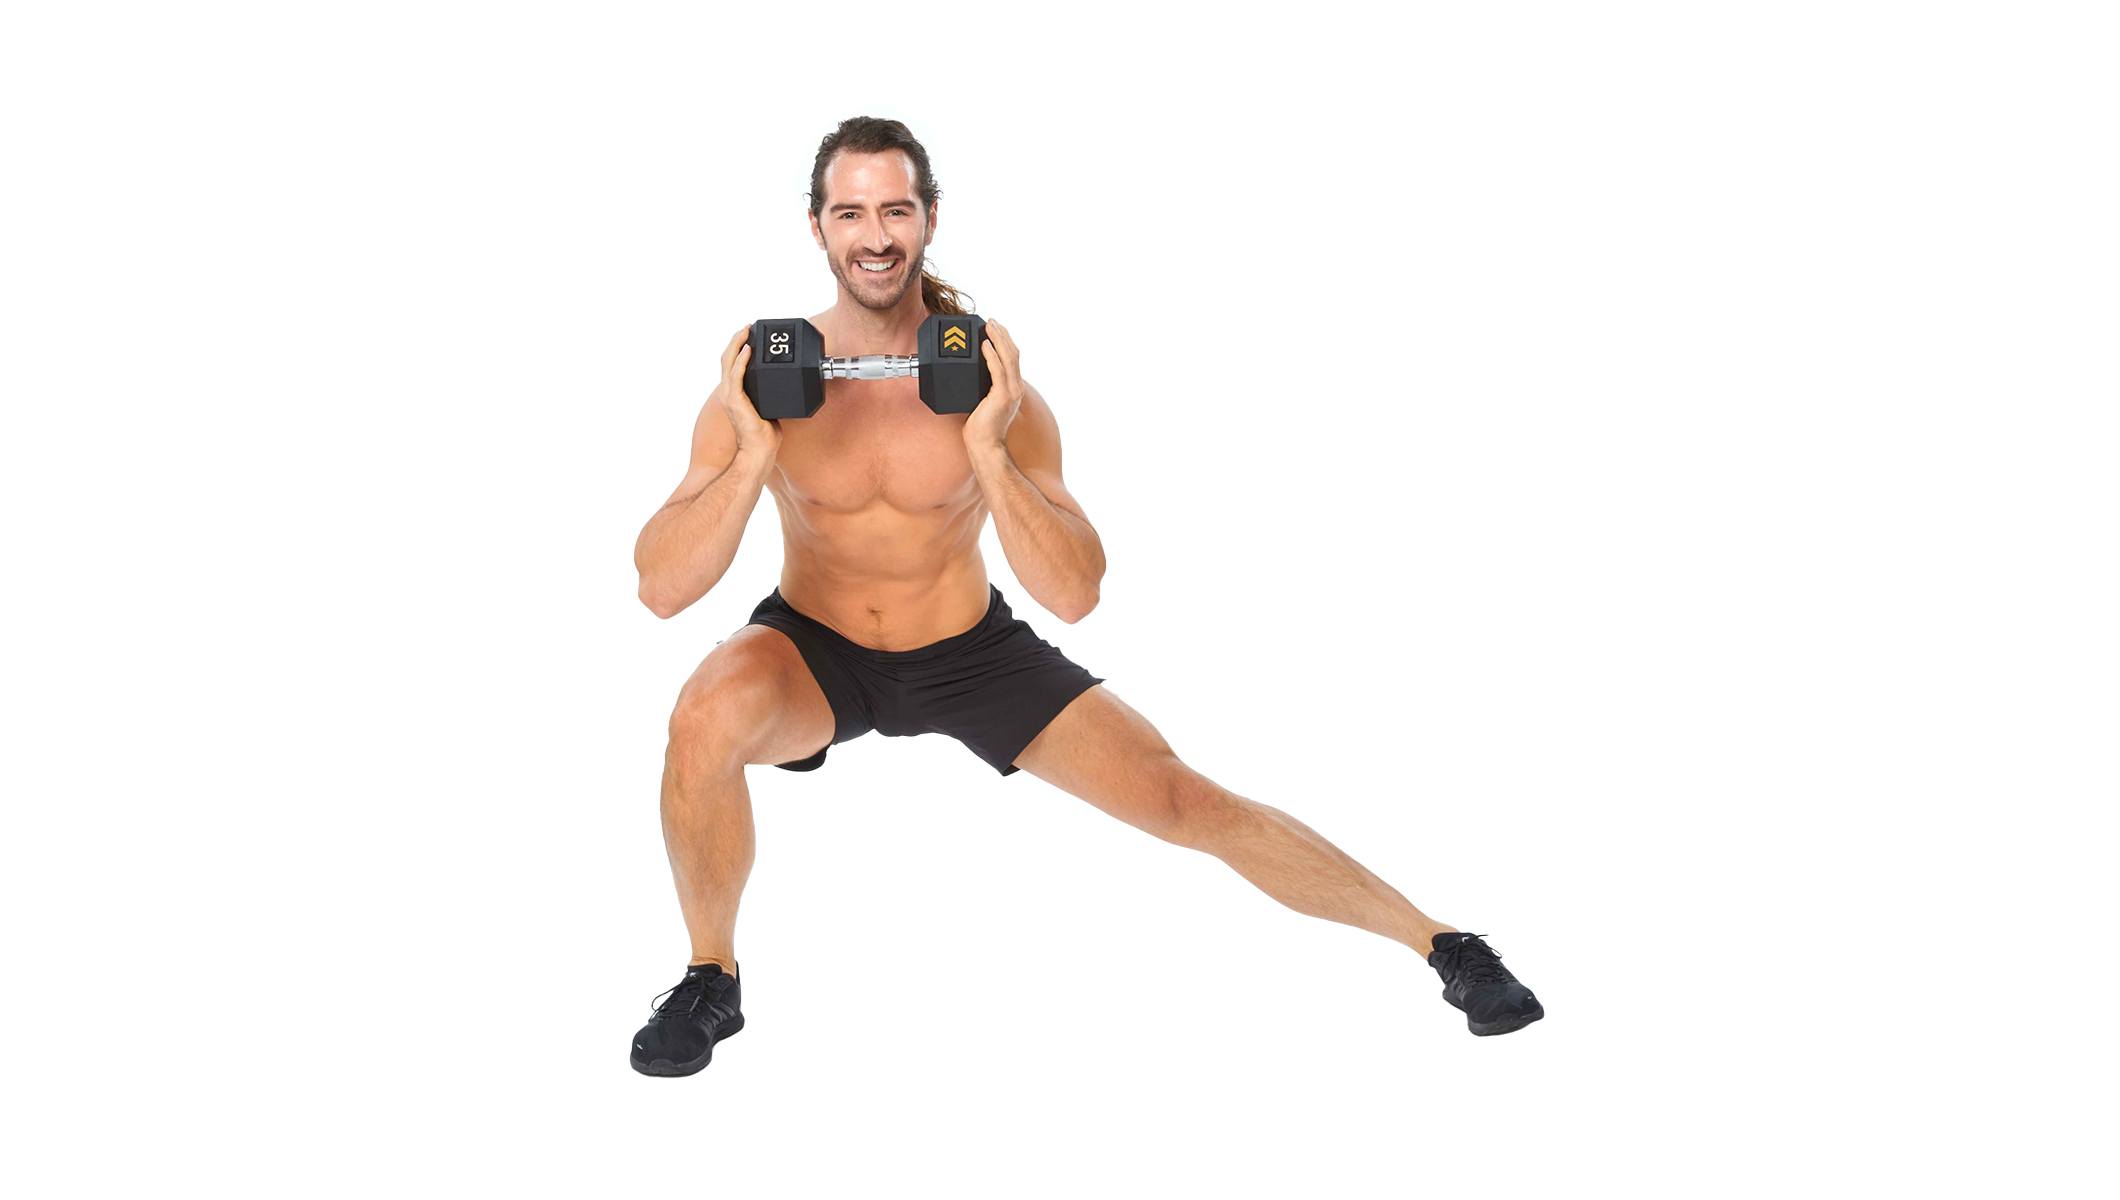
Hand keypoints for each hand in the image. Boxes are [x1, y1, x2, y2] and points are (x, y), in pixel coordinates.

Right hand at [715, 324, 779, 456]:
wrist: (759, 450)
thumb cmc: (764, 435)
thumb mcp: (768, 408)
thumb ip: (770, 395)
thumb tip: (785, 384)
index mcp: (734, 394)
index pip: (731, 365)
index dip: (738, 348)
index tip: (749, 336)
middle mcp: (728, 392)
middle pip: (726, 358)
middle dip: (736, 340)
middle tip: (747, 327)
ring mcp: (730, 396)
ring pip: (728, 361)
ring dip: (737, 343)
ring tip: (746, 331)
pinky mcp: (736, 400)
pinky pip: (736, 374)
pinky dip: (741, 359)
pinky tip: (749, 349)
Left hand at [964, 320, 1024, 449]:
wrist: (985, 445)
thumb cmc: (981, 427)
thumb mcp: (982, 401)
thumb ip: (982, 386)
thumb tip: (969, 372)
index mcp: (1013, 388)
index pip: (1012, 358)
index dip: (1004, 341)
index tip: (994, 329)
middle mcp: (1016, 387)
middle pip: (1013, 353)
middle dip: (1002, 335)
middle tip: (991, 321)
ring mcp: (1011, 392)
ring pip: (1008, 357)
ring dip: (998, 339)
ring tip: (988, 326)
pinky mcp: (1002, 396)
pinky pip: (997, 370)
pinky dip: (991, 355)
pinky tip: (984, 345)